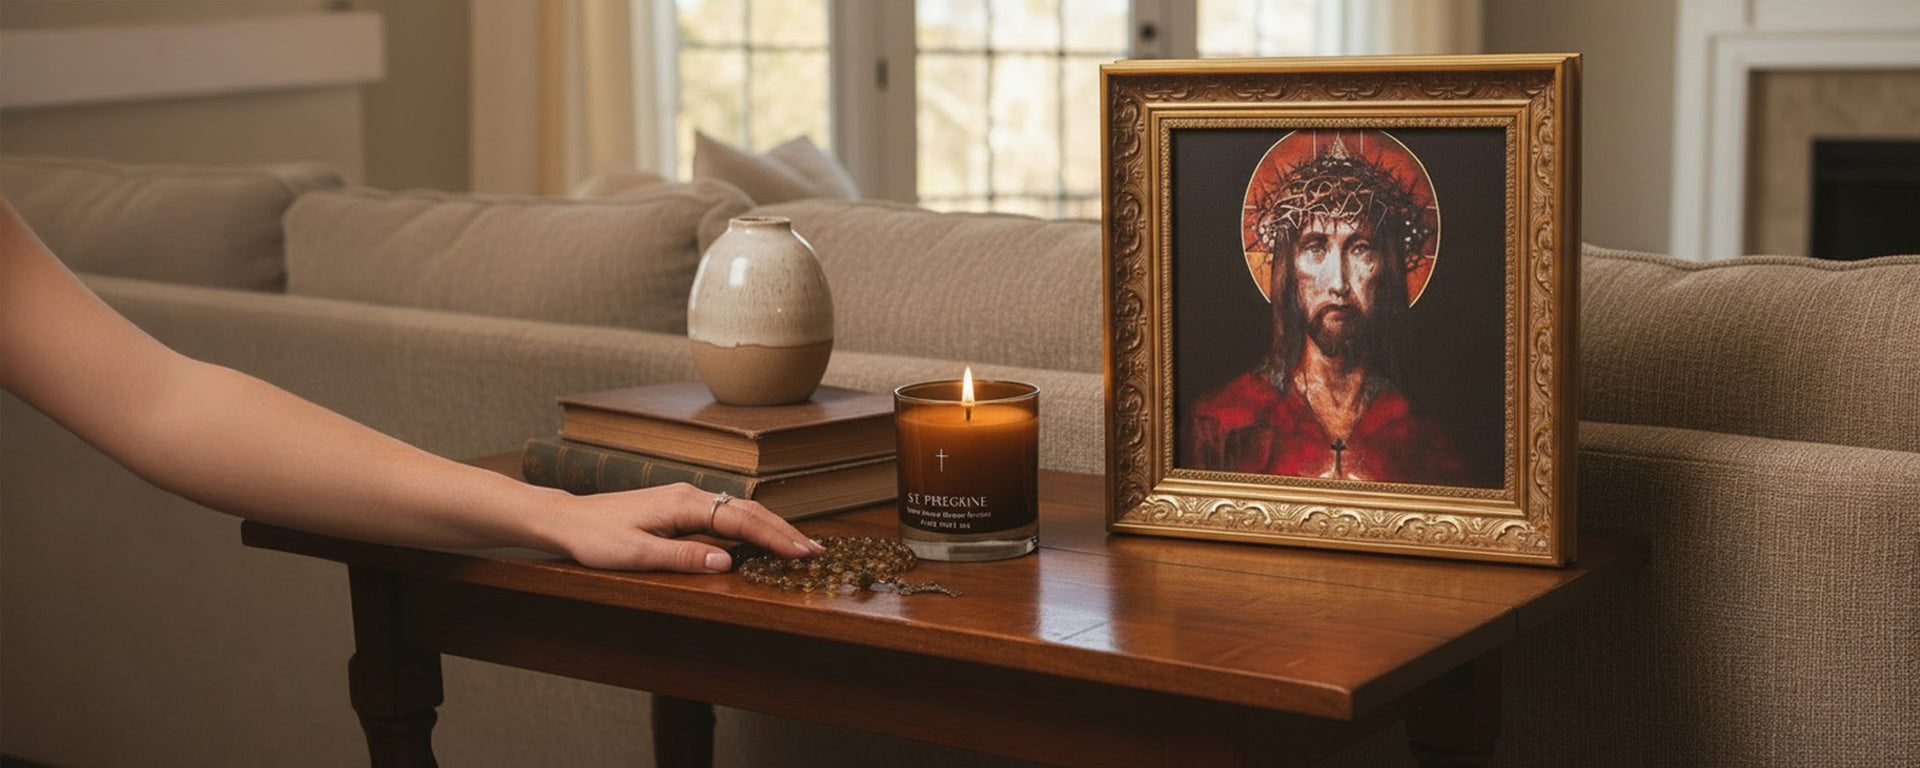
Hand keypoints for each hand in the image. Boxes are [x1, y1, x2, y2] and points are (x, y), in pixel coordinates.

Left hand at [541, 483, 824, 571]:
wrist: (568, 520)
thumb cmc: (596, 538)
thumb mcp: (636, 553)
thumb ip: (683, 557)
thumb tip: (727, 562)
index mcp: (683, 503)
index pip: (741, 520)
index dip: (775, 537)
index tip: (802, 553)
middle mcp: (689, 494)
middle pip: (748, 510)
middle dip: (783, 530)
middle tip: (815, 551)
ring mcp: (685, 498)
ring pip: (739, 510)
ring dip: (770, 527)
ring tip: (798, 545)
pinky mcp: (679, 506)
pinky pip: (724, 514)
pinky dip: (750, 526)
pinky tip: (760, 538)